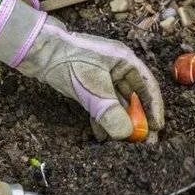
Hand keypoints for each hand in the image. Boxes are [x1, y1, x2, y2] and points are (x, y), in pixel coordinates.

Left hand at [0, 0, 164, 139]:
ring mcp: (102, 75)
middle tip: (140, 141)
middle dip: (136, 120)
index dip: (154, 108)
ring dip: (118, 122)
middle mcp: (117, 67)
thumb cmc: (69, 62)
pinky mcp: (88, 84)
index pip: (147, 86)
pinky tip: (101, 135)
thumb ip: (111, 112)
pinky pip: (101, 104)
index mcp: (125, 61)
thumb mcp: (93, 89)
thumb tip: (125, 134)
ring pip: (116, 102)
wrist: (38, 51)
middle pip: (133, 97)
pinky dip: (103, 118)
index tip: (156, 129)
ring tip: (120, 143)